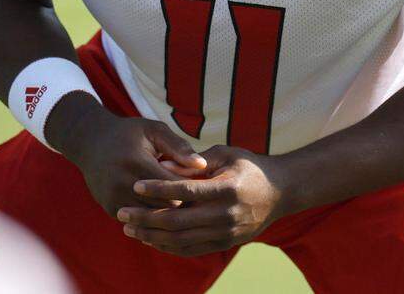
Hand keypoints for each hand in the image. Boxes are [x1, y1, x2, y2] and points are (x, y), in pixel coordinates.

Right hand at [46, 94, 208, 217]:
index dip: (191, 187)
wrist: (91, 142)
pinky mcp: (110, 208)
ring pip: (152, 218)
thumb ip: (178, 147)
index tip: (204, 186)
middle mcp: (122, 183)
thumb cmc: (129, 134)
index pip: (173, 186)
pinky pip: (139, 220)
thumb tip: (202, 165)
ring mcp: (114, 198)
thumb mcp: (154, 131)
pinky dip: (152, 217)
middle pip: (165, 206)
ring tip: (185, 206)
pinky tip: (165, 211)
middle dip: (183, 203)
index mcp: (136, 162)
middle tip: (199, 201)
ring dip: (168, 213)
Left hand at [117, 145, 291, 256]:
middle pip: (178, 221)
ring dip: (152, 235)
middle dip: (146, 218)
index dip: (158, 189)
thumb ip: (193, 161)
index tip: (136, 186)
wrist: (280, 191)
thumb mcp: (225, 153)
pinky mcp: (225, 243)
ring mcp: (227, 233)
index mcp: (227, 189)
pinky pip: (191, 250)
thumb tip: (162, 166)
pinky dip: (167, 246)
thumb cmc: (249, 165)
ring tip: (129, 227)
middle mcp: (227, 215)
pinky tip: (150, 238)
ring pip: (181, 240)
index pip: (185, 191)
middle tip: (122, 213)